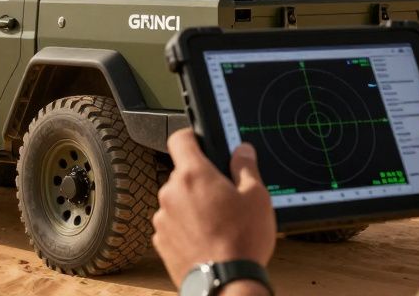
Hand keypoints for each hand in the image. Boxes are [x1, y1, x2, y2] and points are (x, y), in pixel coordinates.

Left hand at [153, 129, 276, 289]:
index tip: (200, 141)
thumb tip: (242, 151)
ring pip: (177, 201)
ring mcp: (163, 218)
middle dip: (200, 181)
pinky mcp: (161, 241)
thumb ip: (246, 167)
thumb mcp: (256, 197)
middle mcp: (171, 193)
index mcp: (193, 174)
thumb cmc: (241, 241)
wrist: (226, 283)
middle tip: (223, 196)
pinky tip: (206, 238)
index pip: (180, 139)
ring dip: (191, 206)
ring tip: (217, 223)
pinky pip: (172, 224)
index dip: (191, 137)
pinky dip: (185, 227)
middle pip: (182, 174)